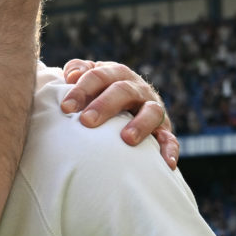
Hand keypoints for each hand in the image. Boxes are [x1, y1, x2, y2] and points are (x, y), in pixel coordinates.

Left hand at [60, 59, 179, 168]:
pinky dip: (169, 150)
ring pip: (152, 112)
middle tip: (87, 121)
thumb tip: (70, 75)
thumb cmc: (101, 93)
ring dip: (140, 124)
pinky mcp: (164, 130)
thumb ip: (79, 71)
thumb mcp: (91, 77)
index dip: (82, 90)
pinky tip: (167, 164)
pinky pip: (170, 139)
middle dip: (104, 105)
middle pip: (123, 90)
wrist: (131, 104)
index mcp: (116, 74)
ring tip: (127, 139)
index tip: (65, 107)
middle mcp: (137, 89)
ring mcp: (153, 108)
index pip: (98, 76)